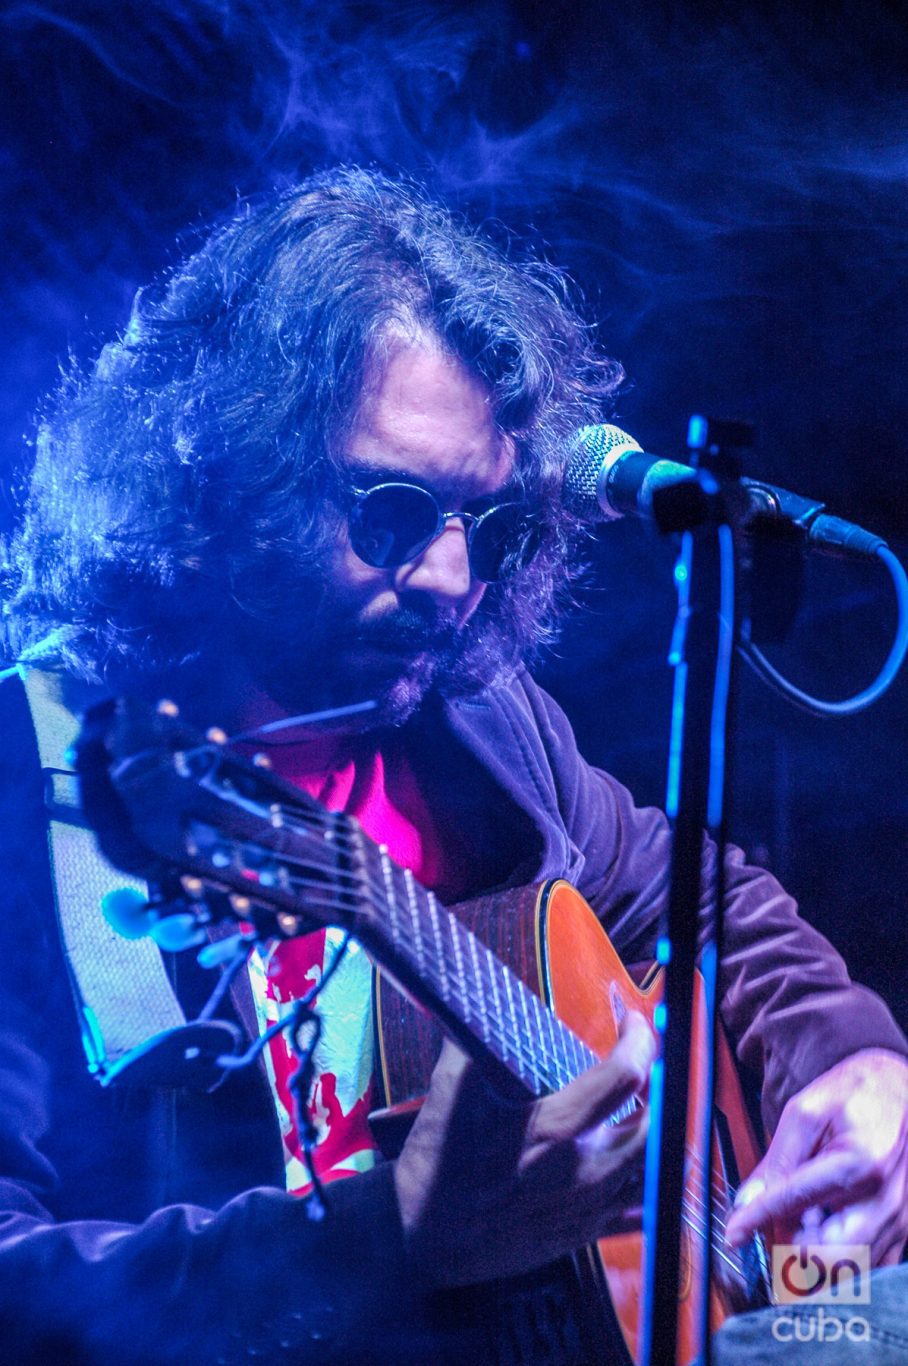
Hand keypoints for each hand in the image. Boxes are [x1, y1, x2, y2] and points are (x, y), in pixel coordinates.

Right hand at [394, 1011, 654, 1287]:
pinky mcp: (584, 1234)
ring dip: (662, 1135)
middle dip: (661, 1087)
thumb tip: (487, 992)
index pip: (626, 1075)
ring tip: (649, 1108)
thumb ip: (480, 1036)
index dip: (640, 1039)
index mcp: (556, 1129)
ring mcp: (588, 1207)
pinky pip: (642, 1214)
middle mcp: (584, 1171)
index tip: (632, 1022)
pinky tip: (642, 1163)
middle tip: (644, 1065)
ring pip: (657, 1172)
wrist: (421, 1235)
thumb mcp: (452, 1087)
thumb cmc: (438, 1159)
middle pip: (658, 1126)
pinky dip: (652, 1186)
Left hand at [725, 1048, 907, 1264]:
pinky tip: (831, 1222)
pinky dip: (841, 1253)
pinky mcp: (901, 1230)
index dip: (758, 1218)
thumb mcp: (806, 1111)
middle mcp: (883, 1199)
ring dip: (818, 1248)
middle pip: (829, 1256)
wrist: (898, 1090)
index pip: (796, 1202)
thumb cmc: (855, 1094)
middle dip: (796, 1244)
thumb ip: (777, 1158)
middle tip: (783, 1217)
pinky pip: (867, 1265)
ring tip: (810, 1210)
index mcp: (858, 1163)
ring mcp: (896, 1219)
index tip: (735, 1233)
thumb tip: (749, 1200)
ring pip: (847, 1267)